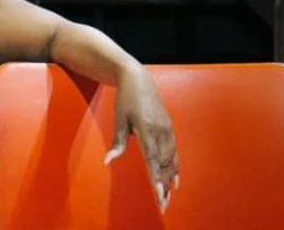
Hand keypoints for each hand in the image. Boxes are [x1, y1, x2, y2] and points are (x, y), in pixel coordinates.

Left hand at [106, 66, 178, 212]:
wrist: (138, 79)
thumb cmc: (125, 100)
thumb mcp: (119, 120)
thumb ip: (117, 143)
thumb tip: (108, 162)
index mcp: (146, 128)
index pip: (153, 159)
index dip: (157, 178)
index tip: (159, 194)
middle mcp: (160, 130)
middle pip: (164, 163)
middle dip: (164, 185)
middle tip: (163, 204)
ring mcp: (167, 129)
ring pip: (171, 158)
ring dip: (171, 178)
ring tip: (169, 196)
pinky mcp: (169, 127)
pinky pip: (174, 151)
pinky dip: (175, 166)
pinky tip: (175, 178)